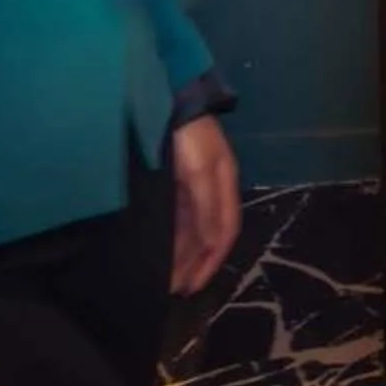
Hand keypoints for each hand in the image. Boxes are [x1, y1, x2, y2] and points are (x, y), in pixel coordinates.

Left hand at [169, 115, 240, 295]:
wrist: (165, 97)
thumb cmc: (186, 136)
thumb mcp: (200, 171)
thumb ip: (206, 208)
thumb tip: (212, 244)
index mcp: (224, 183)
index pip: (223, 232)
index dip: (210, 262)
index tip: (190, 287)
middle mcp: (211, 185)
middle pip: (208, 233)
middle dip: (195, 262)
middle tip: (173, 288)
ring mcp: (193, 180)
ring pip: (192, 226)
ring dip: (182, 252)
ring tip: (166, 275)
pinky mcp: (174, 176)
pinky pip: (177, 214)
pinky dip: (172, 235)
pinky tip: (160, 246)